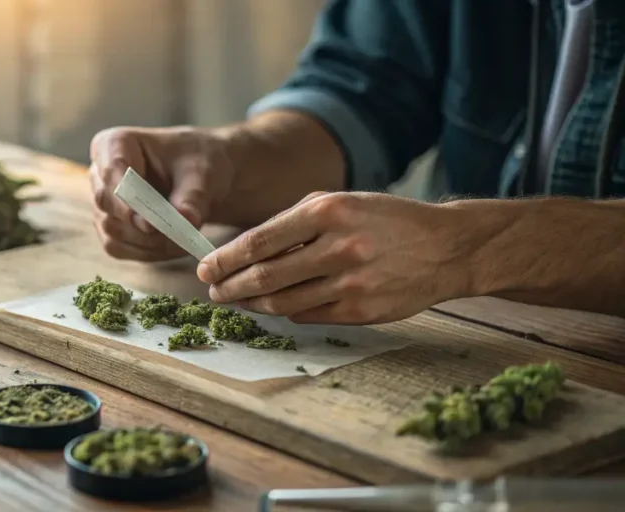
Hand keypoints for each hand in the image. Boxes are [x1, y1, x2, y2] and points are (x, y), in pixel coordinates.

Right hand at [89, 126, 234, 260]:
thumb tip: (187, 221)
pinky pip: (118, 247)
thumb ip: (192, 197)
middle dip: (140, 223)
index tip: (149, 224)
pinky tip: (174, 246)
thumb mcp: (201, 174)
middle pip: (106, 203)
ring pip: (112, 230)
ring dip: (148, 242)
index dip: (127, 199)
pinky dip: (147, 252)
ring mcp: (102, 204)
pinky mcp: (109, 228)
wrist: (201, 179)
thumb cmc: (197, 164)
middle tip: (175, 235)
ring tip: (184, 241)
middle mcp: (100, 173)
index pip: (111, 171)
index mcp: (114, 144)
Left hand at [196, 191, 473, 324]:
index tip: (205, 268)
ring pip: (283, 301)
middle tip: (214, 291)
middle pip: (265, 276)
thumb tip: (245, 249)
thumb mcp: (340, 202)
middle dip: (231, 286)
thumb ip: (293, 222)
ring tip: (238, 300)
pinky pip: (309, 315)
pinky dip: (287, 311)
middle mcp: (338, 247)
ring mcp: (351, 282)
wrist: (447, 247)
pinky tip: (277, 306)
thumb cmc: (384, 220)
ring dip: (253, 304)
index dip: (225, 259)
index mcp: (327, 211)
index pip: (259, 241)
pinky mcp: (362, 310)